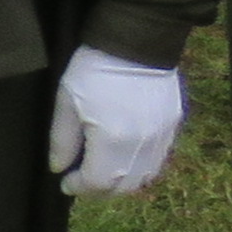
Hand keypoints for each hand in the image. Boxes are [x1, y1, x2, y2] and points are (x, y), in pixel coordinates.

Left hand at [44, 45, 182, 198]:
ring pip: (143, 178)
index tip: (65, 182)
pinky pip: (157, 162)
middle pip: (122, 187)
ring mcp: (161, 138)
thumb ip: (62, 140)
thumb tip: (58, 168)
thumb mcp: (67, 102)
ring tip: (102, 171)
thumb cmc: (95, 69)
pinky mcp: (172, 128)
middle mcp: (142, 146)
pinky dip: (140, 169)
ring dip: (120, 183)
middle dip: (99, 189)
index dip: (79, 187)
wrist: (136, 42)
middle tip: (81, 180)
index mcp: (113, 140)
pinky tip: (124, 159)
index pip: (97, 183)